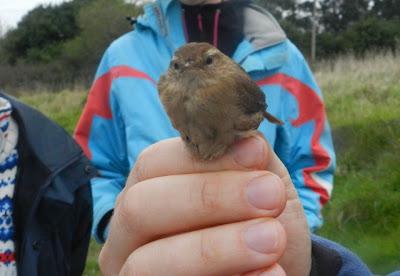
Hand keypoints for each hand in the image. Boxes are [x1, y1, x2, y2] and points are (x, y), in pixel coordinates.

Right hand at [99, 136, 309, 274]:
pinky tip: (271, 273)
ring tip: (273, 240)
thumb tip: (249, 142)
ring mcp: (133, 271)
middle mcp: (128, 232)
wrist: (274, 266)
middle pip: (140, 208)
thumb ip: (251, 159)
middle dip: (207, 199)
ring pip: (147, 263)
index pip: (152, 164)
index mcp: (148, 189)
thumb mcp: (261, 181)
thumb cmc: (259, 219)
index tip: (257, 155)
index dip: (201, 159)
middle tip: (269, 197)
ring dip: (215, 249)